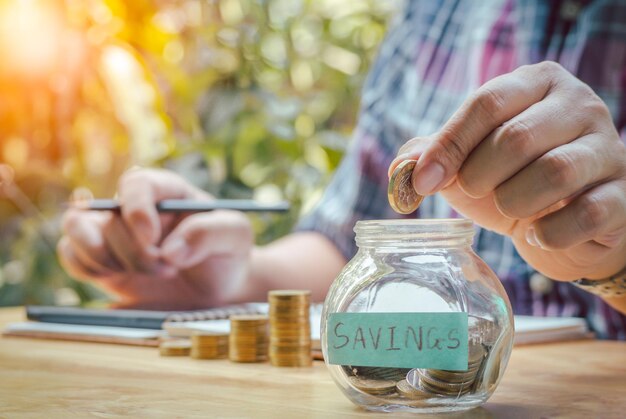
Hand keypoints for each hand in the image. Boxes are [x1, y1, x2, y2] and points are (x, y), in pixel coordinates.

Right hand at [57, 168, 254, 308]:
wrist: (218, 288)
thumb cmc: (227, 254)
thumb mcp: (235, 237)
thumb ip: (210, 233)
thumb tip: (170, 249)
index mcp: (168, 192)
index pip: (137, 183)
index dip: (137, 208)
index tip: (152, 240)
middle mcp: (137, 208)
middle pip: (111, 216)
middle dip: (136, 252)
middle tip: (167, 271)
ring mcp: (116, 233)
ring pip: (78, 228)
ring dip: (104, 256)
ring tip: (143, 274)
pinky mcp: (103, 260)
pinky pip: (70, 254)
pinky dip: (86, 266)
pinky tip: (118, 277)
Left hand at [390, 62, 625, 281]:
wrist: (564, 222)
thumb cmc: (510, 180)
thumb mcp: (468, 161)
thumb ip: (433, 155)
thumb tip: (403, 166)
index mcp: (536, 84)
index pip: (487, 102)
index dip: (449, 144)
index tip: (424, 181)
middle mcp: (579, 105)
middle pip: (515, 137)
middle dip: (480, 176)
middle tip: (476, 192)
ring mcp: (608, 149)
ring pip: (553, 172)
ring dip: (514, 202)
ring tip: (509, 209)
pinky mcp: (623, 195)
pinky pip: (586, 214)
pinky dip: (549, 232)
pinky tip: (537, 234)